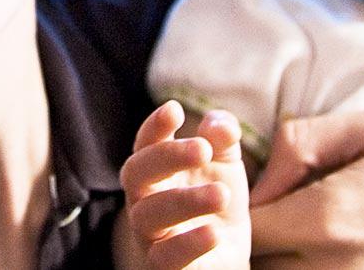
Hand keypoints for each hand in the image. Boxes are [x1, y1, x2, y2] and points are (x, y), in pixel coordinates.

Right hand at [119, 100, 250, 269]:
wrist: (227, 256)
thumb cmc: (216, 202)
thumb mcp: (225, 164)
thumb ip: (223, 138)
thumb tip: (219, 125)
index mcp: (155, 170)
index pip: (145, 144)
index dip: (154, 127)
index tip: (174, 110)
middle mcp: (143, 199)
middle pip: (136, 173)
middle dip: (166, 157)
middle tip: (203, 149)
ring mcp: (149, 235)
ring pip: (148, 215)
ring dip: (184, 200)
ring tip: (222, 194)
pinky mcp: (163, 267)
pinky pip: (165, 257)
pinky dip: (188, 244)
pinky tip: (214, 232)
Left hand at [248, 109, 363, 268]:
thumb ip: (304, 139)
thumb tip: (261, 172)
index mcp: (327, 217)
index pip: (244, 227)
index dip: (234, 210)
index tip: (248, 196)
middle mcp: (333, 266)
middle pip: (258, 265)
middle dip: (252, 243)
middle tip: (265, 219)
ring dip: (281, 261)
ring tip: (296, 236)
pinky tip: (331, 251)